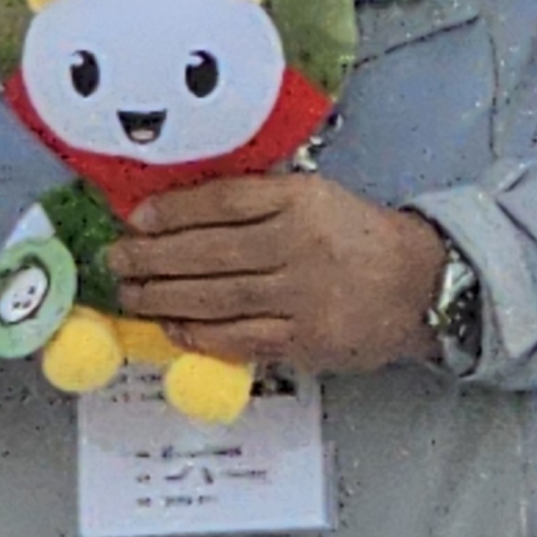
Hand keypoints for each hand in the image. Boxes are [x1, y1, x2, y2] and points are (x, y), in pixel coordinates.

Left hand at [109, 175, 448, 374]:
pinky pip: (238, 337)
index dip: (172, 211)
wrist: (419, 283)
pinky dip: (199, 334)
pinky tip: (172, 327)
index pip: (222, 202)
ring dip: (162, 297)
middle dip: (152, 257)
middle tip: (117, 260)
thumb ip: (261, 202)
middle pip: (208, 251)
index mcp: (301, 199)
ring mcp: (301, 294)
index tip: (136, 217)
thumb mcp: (317, 198)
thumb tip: (182, 212)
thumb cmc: (357, 236)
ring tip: (130, 294)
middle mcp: (298, 243)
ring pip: (215, 297)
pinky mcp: (304, 338)